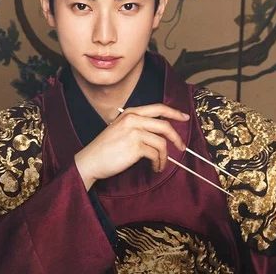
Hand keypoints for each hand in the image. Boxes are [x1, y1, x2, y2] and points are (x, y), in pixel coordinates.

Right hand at [73, 103, 188, 189]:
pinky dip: (158, 163)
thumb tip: (161, 132)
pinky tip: (154, 167)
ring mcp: (134, 133)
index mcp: (130, 113)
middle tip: (181, 147)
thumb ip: (137, 125)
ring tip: (160, 164)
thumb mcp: (120, 128)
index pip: (157, 108)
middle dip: (176, 137)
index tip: (184, 117)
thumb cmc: (105, 148)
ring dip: (165, 156)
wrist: (90, 160)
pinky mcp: (135, 147)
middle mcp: (133, 119)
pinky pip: (155, 155)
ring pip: (162, 143)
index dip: (174, 112)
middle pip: (164, 125)